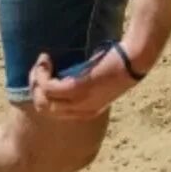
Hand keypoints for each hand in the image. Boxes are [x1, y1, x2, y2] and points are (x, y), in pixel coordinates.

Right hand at [26, 44, 144, 120]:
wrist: (136, 59)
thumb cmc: (119, 63)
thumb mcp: (101, 79)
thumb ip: (84, 81)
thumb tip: (64, 72)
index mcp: (88, 111)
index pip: (54, 112)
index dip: (43, 94)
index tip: (45, 75)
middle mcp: (82, 111)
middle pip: (43, 107)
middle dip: (35, 87)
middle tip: (39, 68)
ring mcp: (80, 101)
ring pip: (42, 99)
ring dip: (36, 79)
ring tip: (42, 63)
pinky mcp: (78, 88)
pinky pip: (48, 87)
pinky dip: (42, 74)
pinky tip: (45, 60)